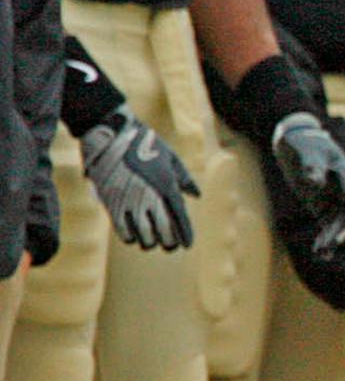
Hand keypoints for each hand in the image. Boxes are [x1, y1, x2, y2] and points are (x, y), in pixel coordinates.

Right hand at [81, 105, 197, 250]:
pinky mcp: (112, 202)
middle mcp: (150, 197)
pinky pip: (123, 229)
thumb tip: (196, 196)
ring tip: (152, 242)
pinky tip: (134, 237)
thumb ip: (184, 178)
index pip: (180, 218)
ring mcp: (130, 200)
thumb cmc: (145, 144)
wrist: (112, 134)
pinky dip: (130, 237)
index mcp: (167, 185)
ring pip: (144, 235)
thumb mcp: (170, 157)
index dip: (185, 234)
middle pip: (164, 231)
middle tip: (170, 246)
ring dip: (150, 242)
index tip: (188, 245)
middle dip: (169, 242)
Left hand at [271, 112, 344, 256]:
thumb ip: (312, 166)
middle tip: (329, 247)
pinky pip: (326, 225)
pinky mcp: (321, 204)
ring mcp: (333, 197)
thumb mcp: (306, 152)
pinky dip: (323, 238)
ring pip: (337, 224)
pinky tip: (319, 252)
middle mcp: (343, 189)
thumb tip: (317, 182)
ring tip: (321, 255)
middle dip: (340, 233)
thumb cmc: (303, 144)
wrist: (295, 142)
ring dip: (331, 239)